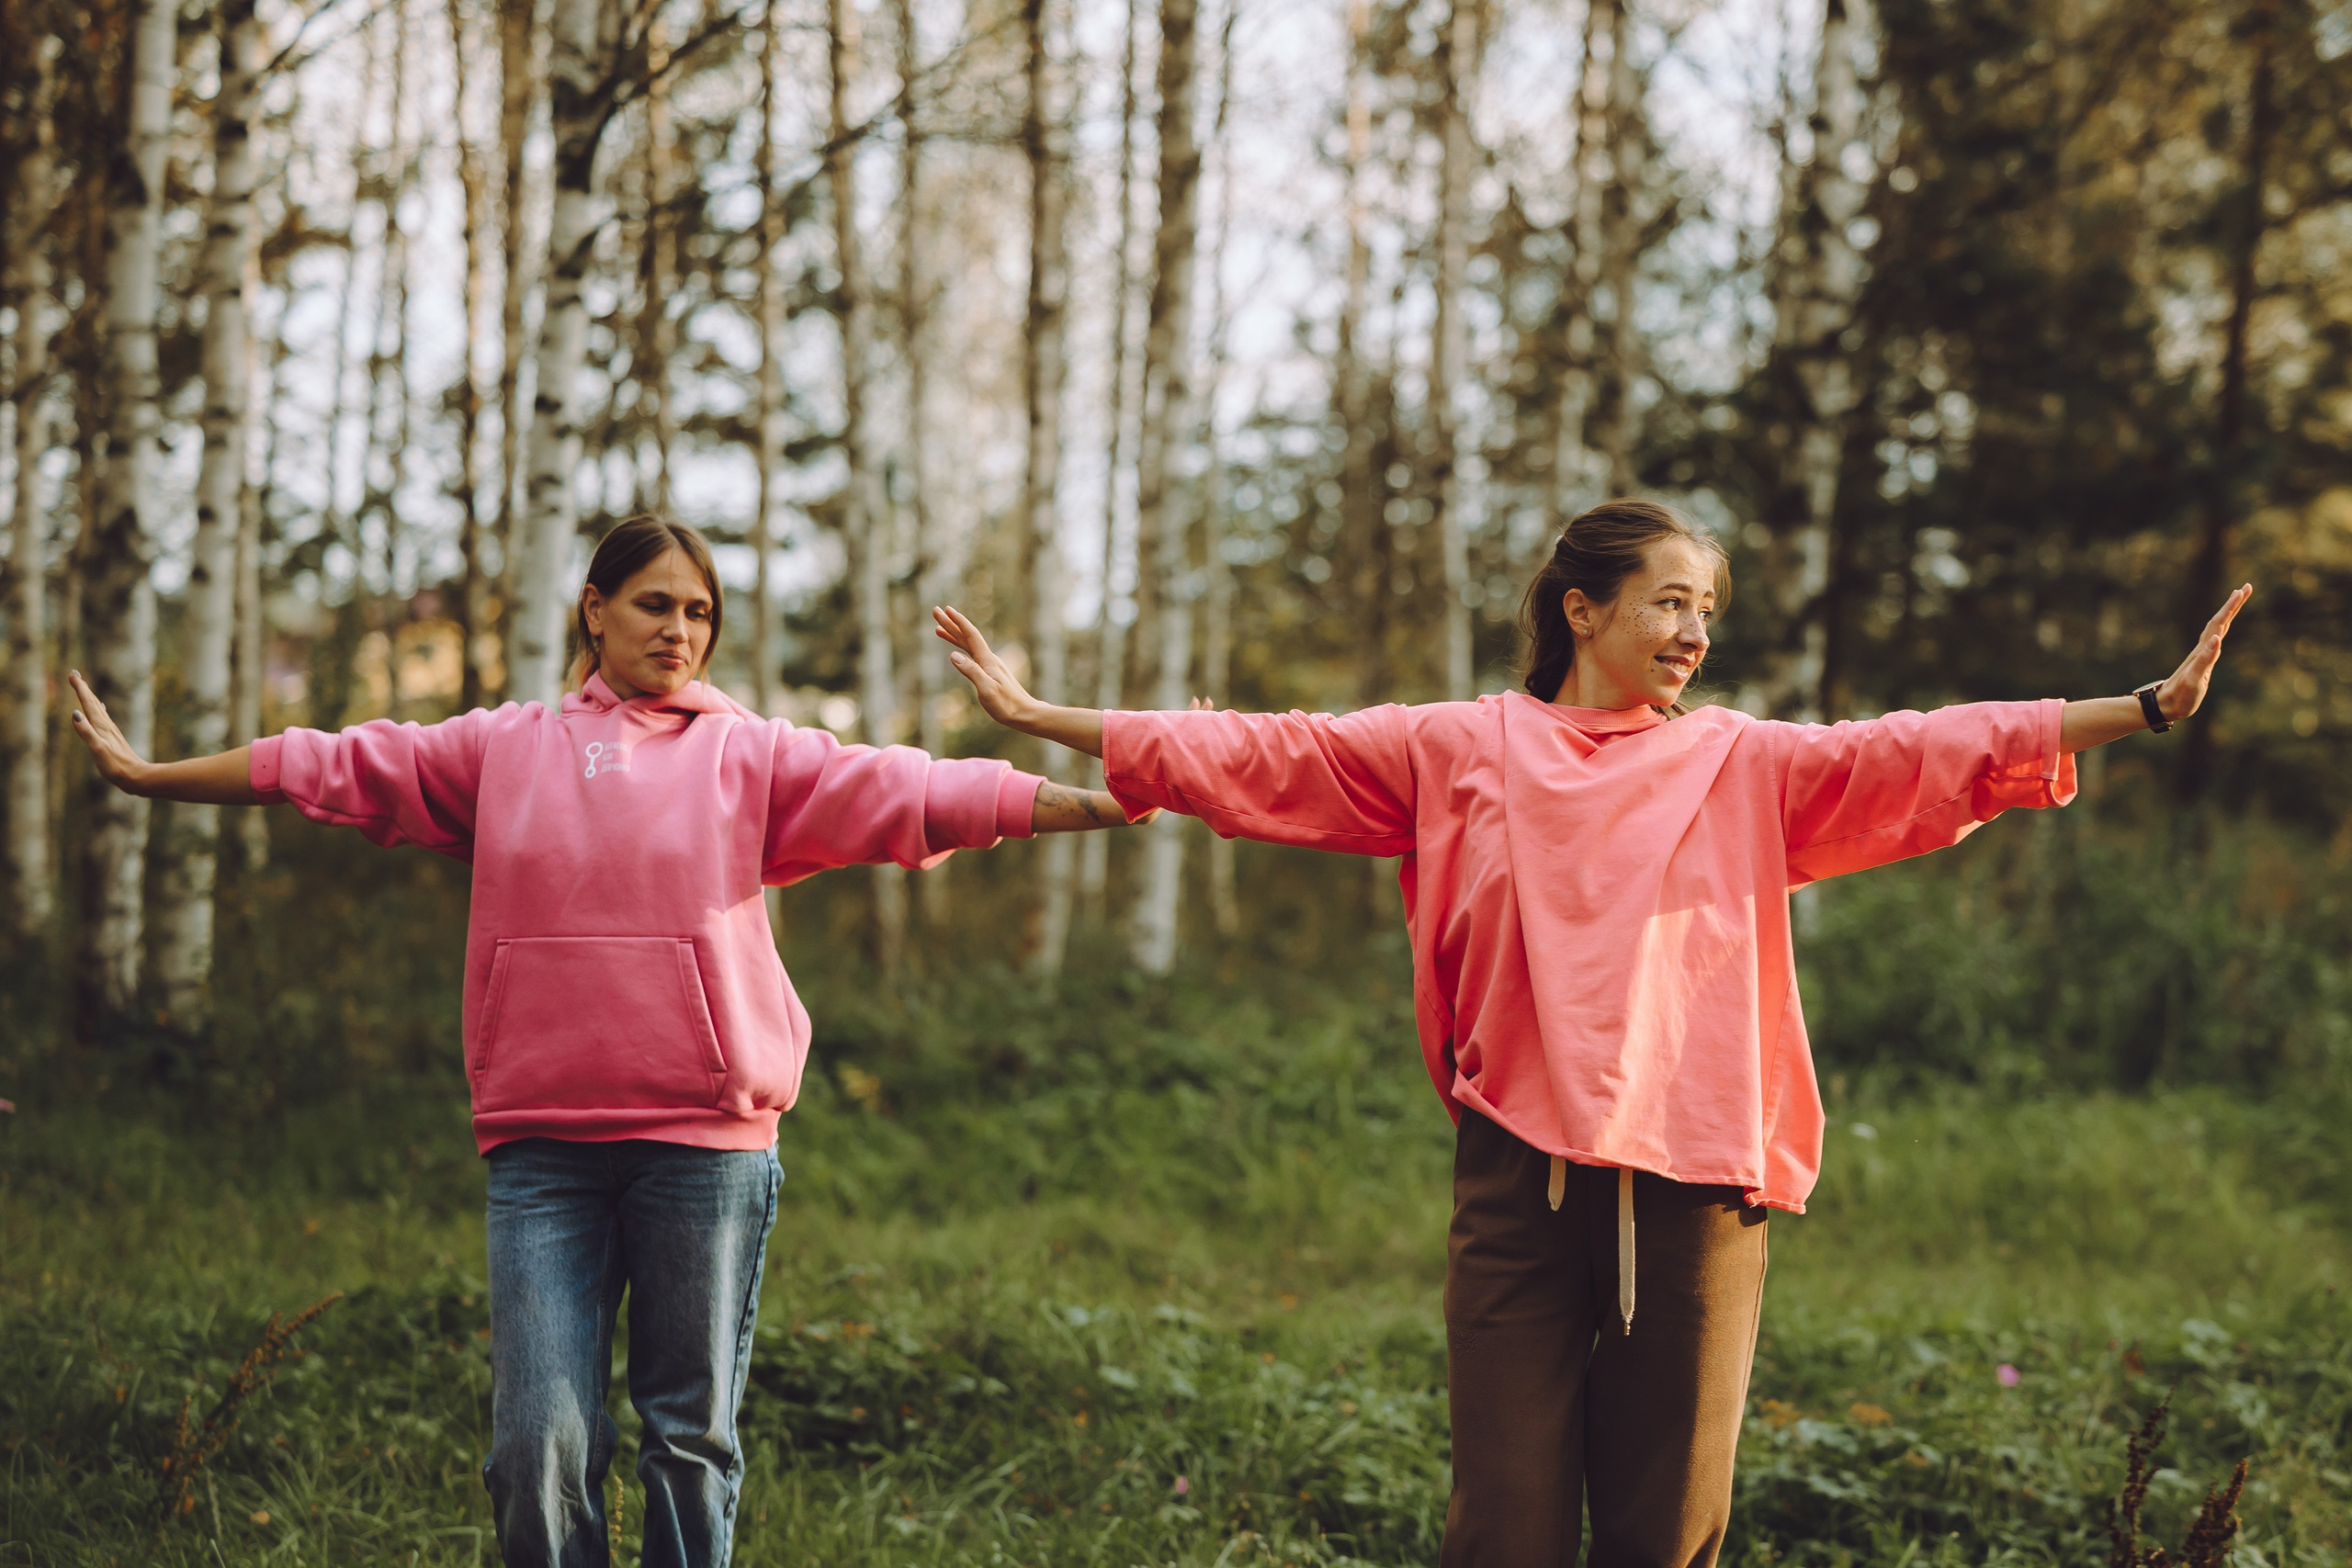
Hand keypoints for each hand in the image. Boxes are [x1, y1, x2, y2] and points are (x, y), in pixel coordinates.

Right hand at [68, 670, 151, 795]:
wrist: (136, 777)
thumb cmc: (116, 766)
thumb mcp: (97, 749)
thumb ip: (86, 732)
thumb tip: (75, 713)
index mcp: (101, 726)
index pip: (87, 703)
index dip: (80, 688)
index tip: (72, 674)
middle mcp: (107, 726)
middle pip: (93, 702)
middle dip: (83, 688)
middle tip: (74, 674)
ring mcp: (110, 731)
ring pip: (97, 709)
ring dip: (89, 697)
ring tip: (84, 688)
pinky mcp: (113, 738)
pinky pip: (103, 718)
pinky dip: (98, 710)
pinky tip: (100, 709)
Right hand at [932, 605, 1036, 728]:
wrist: (1025, 714)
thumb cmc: (1006, 705)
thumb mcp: (986, 690)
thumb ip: (971, 671)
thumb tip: (953, 655)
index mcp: (987, 660)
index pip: (970, 636)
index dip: (958, 622)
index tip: (946, 610)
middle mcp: (989, 659)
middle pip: (967, 637)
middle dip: (951, 624)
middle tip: (936, 611)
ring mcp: (990, 666)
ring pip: (969, 646)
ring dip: (954, 636)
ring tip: (939, 628)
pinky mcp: (990, 673)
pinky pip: (973, 656)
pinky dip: (962, 650)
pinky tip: (958, 651)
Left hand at [2157, 584, 2251, 720]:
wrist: (2165, 705)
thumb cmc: (2180, 696)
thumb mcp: (2194, 680)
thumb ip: (2205, 660)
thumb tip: (2217, 639)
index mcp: (2202, 650)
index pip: (2220, 623)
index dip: (2231, 607)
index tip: (2242, 590)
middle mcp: (2202, 648)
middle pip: (2220, 621)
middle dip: (2233, 604)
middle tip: (2247, 587)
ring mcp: (2201, 654)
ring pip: (2217, 628)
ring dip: (2228, 613)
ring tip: (2237, 598)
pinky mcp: (2202, 662)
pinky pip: (2214, 640)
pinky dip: (2221, 630)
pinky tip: (2222, 629)